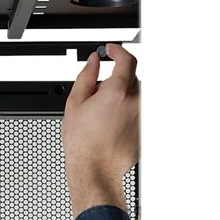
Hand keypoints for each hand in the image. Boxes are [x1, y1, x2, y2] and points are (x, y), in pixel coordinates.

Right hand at [62, 43, 139, 217]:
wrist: (95, 169)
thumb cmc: (83, 142)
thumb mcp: (75, 103)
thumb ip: (86, 76)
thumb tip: (93, 61)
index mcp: (117, 93)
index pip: (127, 60)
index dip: (118, 51)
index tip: (110, 50)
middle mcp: (135, 102)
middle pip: (131, 78)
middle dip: (114, 78)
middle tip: (96, 92)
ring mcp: (142, 116)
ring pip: (134, 94)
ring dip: (120, 95)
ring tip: (101, 113)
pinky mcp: (144, 128)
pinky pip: (137, 110)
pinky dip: (125, 110)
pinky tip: (108, 123)